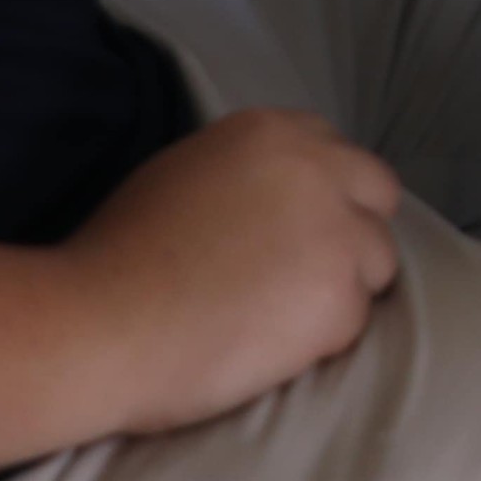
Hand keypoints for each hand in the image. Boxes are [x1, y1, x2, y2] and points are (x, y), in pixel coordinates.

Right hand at [65, 107, 408, 435]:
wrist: (101, 323)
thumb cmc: (118, 255)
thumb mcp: (186, 175)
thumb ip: (247, 176)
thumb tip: (273, 202)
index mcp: (274, 132)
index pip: (341, 155)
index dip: (327, 197)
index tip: (299, 232)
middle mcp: (318, 170)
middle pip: (378, 198)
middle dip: (353, 234)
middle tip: (305, 279)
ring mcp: (337, 234)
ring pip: (376, 264)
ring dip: (341, 290)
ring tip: (277, 321)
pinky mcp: (341, 300)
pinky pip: (353, 323)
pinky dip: (321, 341)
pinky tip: (266, 349)